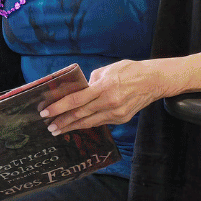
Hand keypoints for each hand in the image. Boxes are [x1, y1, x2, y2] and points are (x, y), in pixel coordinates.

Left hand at [40, 59, 163, 134]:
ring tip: (59, 130)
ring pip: (89, 122)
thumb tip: (78, 90)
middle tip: (49, 127)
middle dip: (62, 122)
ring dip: (72, 127)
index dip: (59, 107)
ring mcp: (116, 113)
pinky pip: (100, 122)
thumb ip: (90, 81)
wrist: (154, 81)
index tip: (46, 112)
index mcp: (103, 87)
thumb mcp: (106, 70)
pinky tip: (77, 125)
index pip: (76, 100)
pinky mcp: (122, 119)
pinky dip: (87, 124)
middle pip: (80, 115)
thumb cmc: (129, 71)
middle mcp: (109, 103)